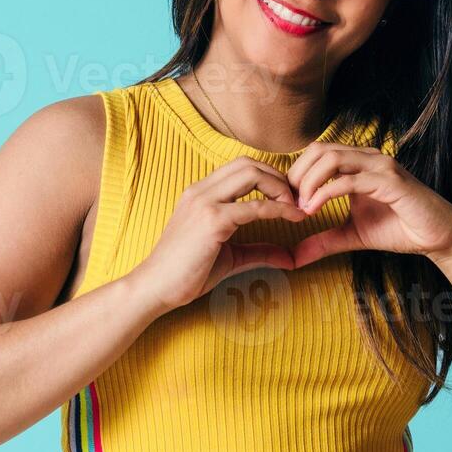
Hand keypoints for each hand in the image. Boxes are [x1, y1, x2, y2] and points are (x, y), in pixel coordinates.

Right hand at [133, 156, 307, 312]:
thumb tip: (290, 258)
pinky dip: (279, 209)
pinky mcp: (212, 221)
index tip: (288, 199)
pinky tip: (293, 218)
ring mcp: (205, 203)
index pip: (241, 167)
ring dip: (280, 187)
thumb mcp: (229, 256)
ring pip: (252, 173)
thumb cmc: (186, 273)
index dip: (269, 177)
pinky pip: (255, 206)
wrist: (155, 287)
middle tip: (295, 201)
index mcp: (201, 193)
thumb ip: (259, 251)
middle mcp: (201, 191)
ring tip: (294, 207)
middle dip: (278, 177)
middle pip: (249, 163)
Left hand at [285, 143, 451, 269]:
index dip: (296, 174)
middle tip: (288, 203)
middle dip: (297, 175)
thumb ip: (323, 241)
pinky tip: (314, 209)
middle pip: (319, 150)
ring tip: (300, 207)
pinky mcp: (390, 181)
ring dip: (309, 182)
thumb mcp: (352, 235)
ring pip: (332, 158)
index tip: (286, 202)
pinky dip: (326, 193)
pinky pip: (350, 180)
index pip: (316, 153)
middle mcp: (368, 157)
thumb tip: (293, 257)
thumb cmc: (399, 229)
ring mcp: (380, 166)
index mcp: (358, 163)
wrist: (438, 237)